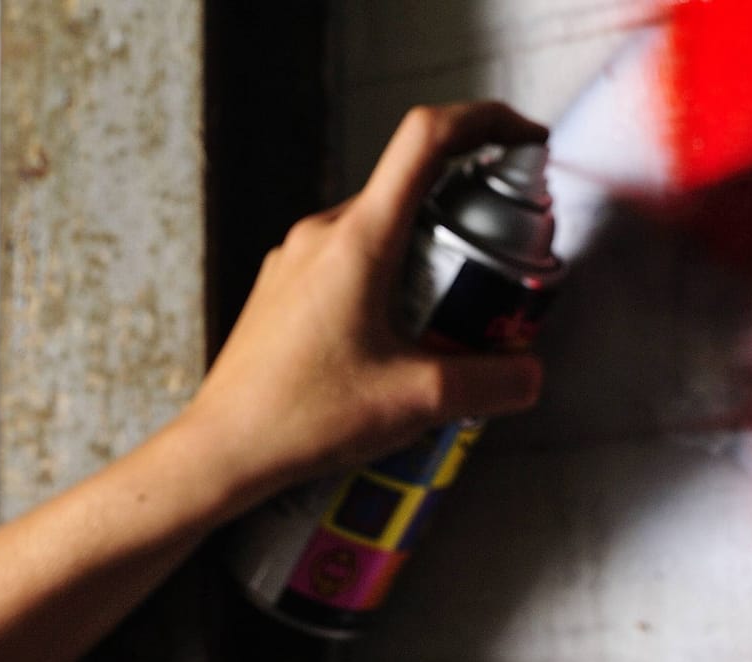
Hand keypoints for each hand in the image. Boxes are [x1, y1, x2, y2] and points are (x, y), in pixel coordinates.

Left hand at [181, 101, 549, 510]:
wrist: (223, 450)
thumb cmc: (303, 417)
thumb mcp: (417, 402)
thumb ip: (491, 384)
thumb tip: (528, 374)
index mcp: (359, 239)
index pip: (428, 138)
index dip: (486, 120)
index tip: (522, 139)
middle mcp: (322, 234)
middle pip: (410, 190)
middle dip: (464, 219)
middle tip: (493, 272)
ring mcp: (295, 259)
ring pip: (378, 230)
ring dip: (423, 257)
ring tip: (444, 321)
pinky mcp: (281, 289)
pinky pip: (346, 263)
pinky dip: (385, 283)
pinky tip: (394, 343)